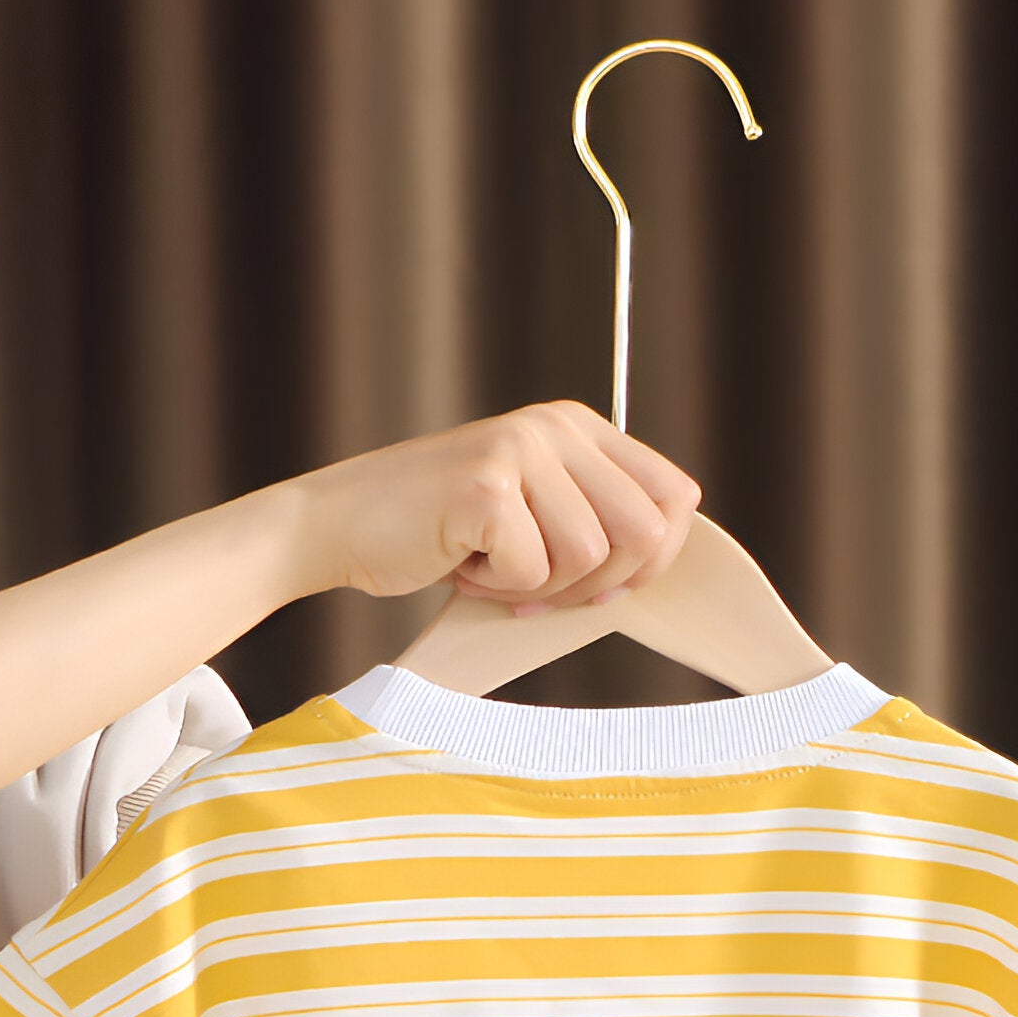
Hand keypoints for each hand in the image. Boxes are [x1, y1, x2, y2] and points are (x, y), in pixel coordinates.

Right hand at [287, 400, 702, 612]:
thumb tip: (664, 567)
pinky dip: (499, 589)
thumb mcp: (536, 519)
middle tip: (541, 585)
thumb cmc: (441, 536)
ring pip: (590, 558)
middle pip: (646, 533)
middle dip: (601, 584)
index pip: (677, 497)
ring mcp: (520, 449)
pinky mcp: (485, 486)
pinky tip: (461, 562)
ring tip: (490, 565)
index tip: (607, 583)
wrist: (340, 528)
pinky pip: (534, 572)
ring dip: (540, 588)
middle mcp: (555, 427)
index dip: (655, 558)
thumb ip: (599, 528)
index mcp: (578, 428)